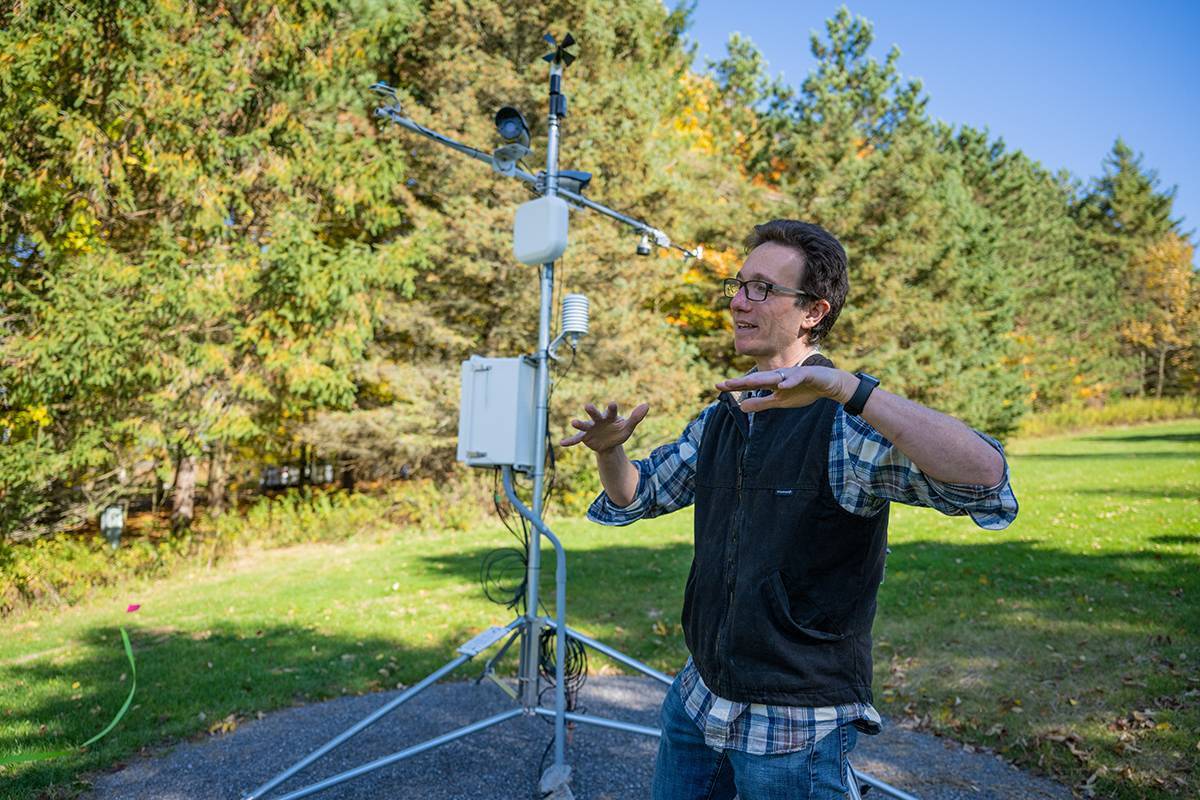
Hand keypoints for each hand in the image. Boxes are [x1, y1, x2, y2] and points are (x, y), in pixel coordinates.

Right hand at [559, 401, 649, 452]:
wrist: (609, 443)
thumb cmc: (618, 432)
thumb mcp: (628, 427)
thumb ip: (636, 417)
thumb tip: (647, 404)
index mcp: (610, 416)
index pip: (611, 411)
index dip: (612, 408)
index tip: (612, 404)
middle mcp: (598, 420)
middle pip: (595, 414)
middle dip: (592, 411)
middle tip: (588, 406)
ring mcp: (590, 428)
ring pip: (584, 425)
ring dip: (579, 424)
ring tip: (573, 422)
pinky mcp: (585, 437)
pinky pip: (576, 439)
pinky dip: (570, 441)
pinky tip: (562, 443)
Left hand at [715, 366, 853, 412]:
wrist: (829, 385)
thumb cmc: (804, 391)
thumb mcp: (780, 401)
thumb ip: (762, 403)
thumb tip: (741, 407)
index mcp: (772, 383)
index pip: (751, 384)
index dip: (735, 385)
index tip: (717, 386)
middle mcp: (780, 376)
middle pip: (758, 378)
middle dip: (742, 381)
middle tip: (725, 384)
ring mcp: (793, 374)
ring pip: (775, 376)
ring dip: (762, 379)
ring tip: (747, 382)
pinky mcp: (808, 374)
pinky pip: (798, 377)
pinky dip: (790, 381)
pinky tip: (782, 385)